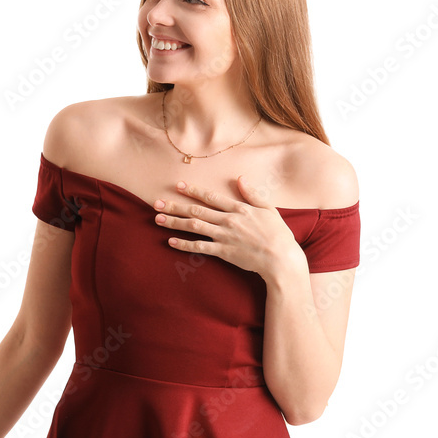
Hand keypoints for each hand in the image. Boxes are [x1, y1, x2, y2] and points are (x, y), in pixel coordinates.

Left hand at [153, 178, 304, 278]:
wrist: (282, 259)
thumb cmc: (278, 234)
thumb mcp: (268, 209)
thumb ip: (252, 193)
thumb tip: (240, 178)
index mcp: (239, 209)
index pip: (211, 197)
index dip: (193, 191)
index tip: (178, 186)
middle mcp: (229, 220)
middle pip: (197, 211)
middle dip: (175, 206)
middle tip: (156, 203)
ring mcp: (224, 236)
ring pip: (194, 227)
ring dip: (174, 222)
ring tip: (158, 219)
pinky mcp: (223, 252)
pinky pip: (200, 247)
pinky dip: (184, 245)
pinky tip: (171, 241)